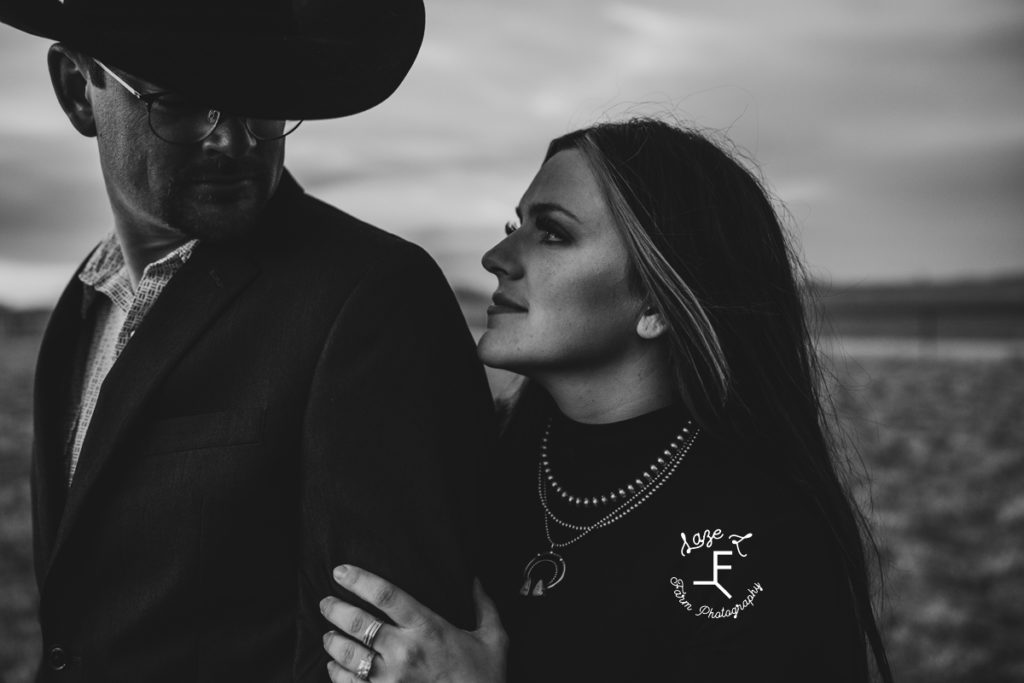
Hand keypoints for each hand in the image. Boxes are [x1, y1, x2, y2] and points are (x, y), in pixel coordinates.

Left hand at [320, 565, 507, 682]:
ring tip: (328, 635)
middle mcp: (405, 652)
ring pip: (348, 655)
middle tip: (326, 602)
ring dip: (332, 641)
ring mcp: (391, 680)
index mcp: (429, 628)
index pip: (386, 595)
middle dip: (335, 609)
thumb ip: (484, 607)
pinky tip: (333, 666)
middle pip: (358, 623)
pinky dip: (336, 673)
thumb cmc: (485, 679)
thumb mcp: (494, 639)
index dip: (359, 579)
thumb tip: (475, 579)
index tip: (340, 571)